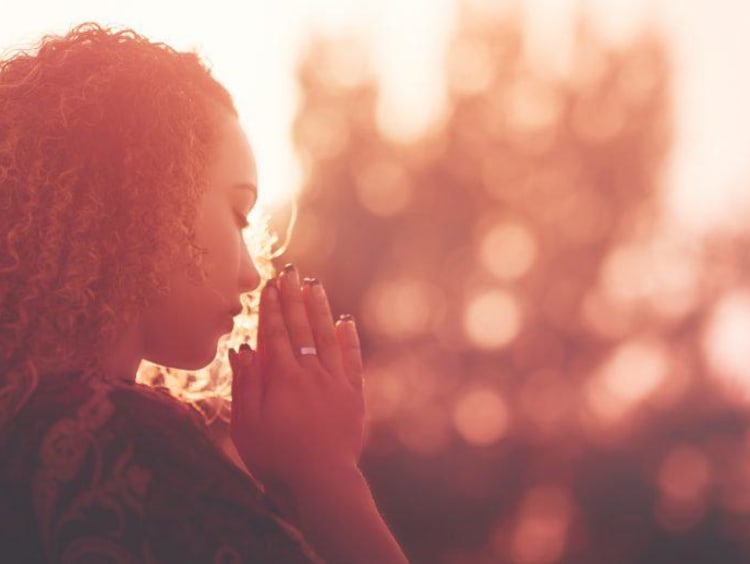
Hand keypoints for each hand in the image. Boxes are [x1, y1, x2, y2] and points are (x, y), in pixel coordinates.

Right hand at [228, 265, 366, 496]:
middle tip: (291, 272)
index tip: (270, 285)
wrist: (321, 481)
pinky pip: (352, 359)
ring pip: (326, 336)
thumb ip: (245, 384)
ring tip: (315, 284)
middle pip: (300, 327)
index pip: (275, 333)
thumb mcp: (247, 425)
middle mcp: (310, 372)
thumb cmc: (276, 457)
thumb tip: (241, 348)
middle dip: (293, 298)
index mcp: (282, 378)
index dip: (271, 308)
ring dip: (320, 308)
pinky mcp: (354, 395)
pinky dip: (349, 338)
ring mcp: (334, 382)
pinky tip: (346, 320)